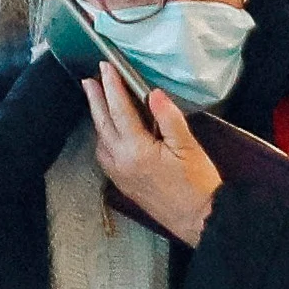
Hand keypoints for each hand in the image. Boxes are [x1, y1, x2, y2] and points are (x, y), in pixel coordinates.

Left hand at [84, 71, 221, 245]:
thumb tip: (153, 93)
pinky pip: (105, 158)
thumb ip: (169, 117)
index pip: (119, 109)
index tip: (106, 68)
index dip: (112, 86)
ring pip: (101, 141)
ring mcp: (121, 175)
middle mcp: (122, 162)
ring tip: (97, 103)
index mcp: (137, 150)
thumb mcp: (188, 146)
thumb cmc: (198, 185)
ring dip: (97, 119)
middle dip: (95, 99)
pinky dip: (103, 140)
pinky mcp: (125, 185)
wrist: (199, 220)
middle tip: (89, 81)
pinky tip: (108, 134)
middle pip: (103, 123)